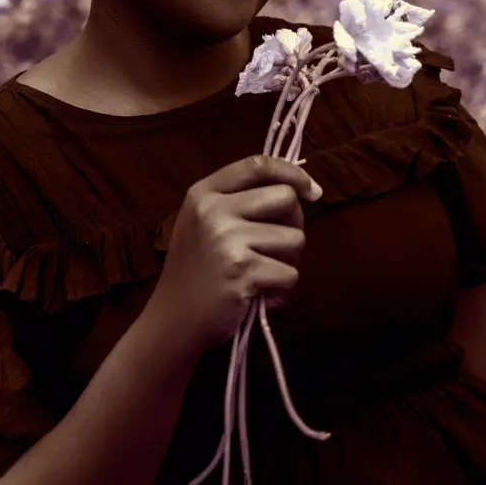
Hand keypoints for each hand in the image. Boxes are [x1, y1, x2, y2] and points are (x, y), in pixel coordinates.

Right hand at [150, 153, 320, 357]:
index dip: (293, 173)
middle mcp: (213, 210)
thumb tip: (306, 189)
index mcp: (204, 193)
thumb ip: (243, 200)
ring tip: (260, 274)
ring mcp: (227, 241)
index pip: (259, 164)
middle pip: (286, 198)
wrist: (174, 320)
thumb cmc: (198, 270)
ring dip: (287, 261)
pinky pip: (290, 274)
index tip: (312, 191)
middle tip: (276, 246)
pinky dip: (281, 290)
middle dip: (293, 223)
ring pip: (295, 239)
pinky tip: (257, 295)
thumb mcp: (206, 222)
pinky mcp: (242, 272)